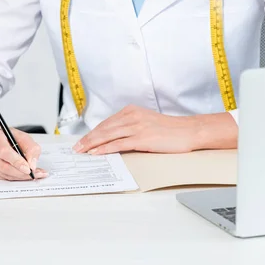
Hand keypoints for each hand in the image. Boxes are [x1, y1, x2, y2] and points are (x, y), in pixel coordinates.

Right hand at [0, 116, 47, 180]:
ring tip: (33, 175)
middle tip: (36, 174)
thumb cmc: (3, 135)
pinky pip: (1, 177)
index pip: (4, 151)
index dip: (17, 162)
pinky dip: (13, 177)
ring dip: (19, 177)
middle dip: (22, 173)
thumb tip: (32, 164)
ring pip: (3, 174)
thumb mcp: (20, 134)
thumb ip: (29, 147)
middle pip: (4, 166)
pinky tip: (21, 175)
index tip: (29, 168)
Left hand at [73, 105, 237, 154]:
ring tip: (82, 151)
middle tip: (76, 148)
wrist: (188, 131)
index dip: (93, 133)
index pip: (107, 123)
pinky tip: (97, 153)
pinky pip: (119, 143)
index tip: (83, 140)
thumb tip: (114, 139)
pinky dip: (105, 148)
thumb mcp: (147, 123)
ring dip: (92, 144)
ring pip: (108, 135)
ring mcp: (137, 126)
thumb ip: (131, 127)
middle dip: (88, 139)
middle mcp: (132, 116)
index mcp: (132, 111)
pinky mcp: (142, 138)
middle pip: (104, 128)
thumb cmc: (169, 130)